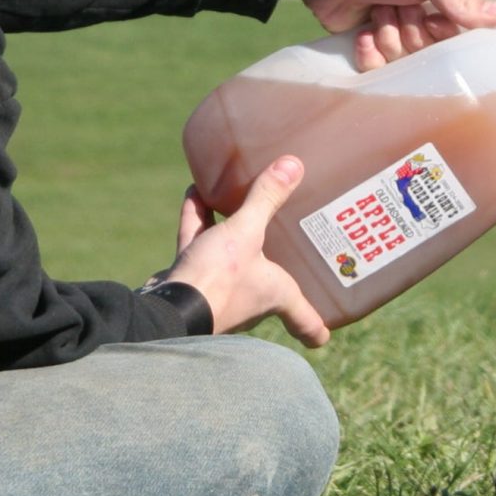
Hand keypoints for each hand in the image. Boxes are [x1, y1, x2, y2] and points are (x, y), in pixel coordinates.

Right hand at [166, 157, 331, 347]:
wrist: (167, 307)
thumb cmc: (218, 280)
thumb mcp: (247, 233)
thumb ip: (267, 199)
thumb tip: (294, 165)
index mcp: (275, 296)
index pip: (307, 323)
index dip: (317, 328)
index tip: (329, 330)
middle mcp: (250, 299)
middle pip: (270, 281)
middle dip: (278, 261)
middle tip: (295, 236)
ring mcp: (218, 289)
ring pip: (233, 256)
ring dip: (235, 231)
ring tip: (244, 202)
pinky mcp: (190, 277)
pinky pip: (199, 242)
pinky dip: (199, 218)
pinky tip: (197, 190)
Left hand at [287, 0, 495, 68]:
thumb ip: (463, 1)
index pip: (464, 27)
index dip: (445, 32)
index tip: (429, 19)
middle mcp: (424, 4)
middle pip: (433, 47)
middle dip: (411, 32)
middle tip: (394, 9)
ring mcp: (396, 23)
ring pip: (405, 57)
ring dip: (387, 38)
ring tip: (374, 14)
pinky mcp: (369, 39)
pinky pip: (380, 66)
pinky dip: (369, 52)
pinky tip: (361, 34)